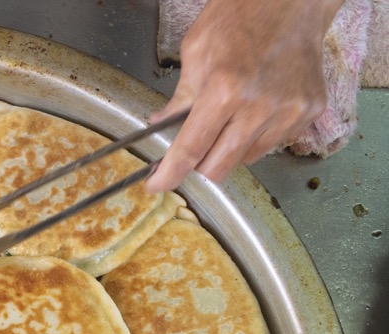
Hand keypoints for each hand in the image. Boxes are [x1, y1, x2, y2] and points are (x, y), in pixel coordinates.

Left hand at [147, 0, 343, 191]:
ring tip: (232, 115)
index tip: (157, 185)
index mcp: (224, 89)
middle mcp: (259, 106)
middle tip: (195, 148)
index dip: (169, 175)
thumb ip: (180, 97)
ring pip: (244, 160)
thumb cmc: (242, 16)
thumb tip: (160, 126)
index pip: (190, 151)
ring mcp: (288, 111)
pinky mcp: (309, 111)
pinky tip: (258, 108)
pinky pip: (272, 145)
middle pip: (217, 168)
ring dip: (229, 149)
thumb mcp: (197, 51)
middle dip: (199, 165)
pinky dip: (257, 136)